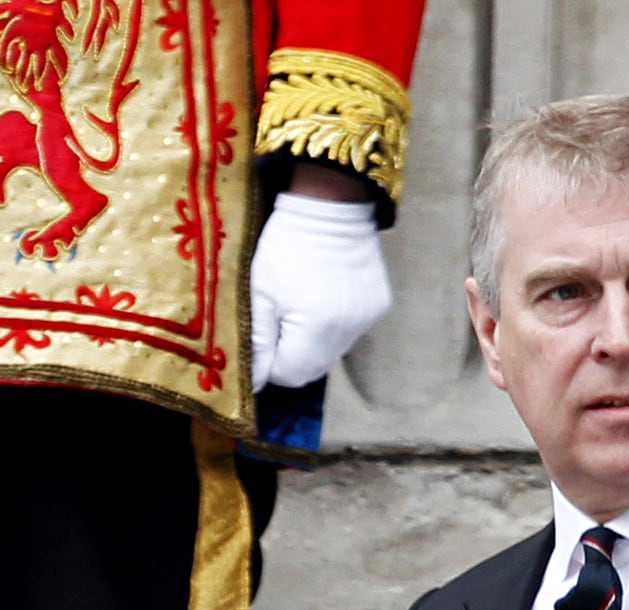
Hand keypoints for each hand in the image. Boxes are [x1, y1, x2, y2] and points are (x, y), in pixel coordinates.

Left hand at [251, 182, 392, 390]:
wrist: (330, 203)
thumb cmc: (285, 246)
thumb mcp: (260, 294)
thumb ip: (257, 343)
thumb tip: (250, 386)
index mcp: (317, 327)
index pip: (288, 374)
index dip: (270, 363)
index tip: (263, 337)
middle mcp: (348, 329)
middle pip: (312, 370)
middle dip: (290, 357)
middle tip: (279, 323)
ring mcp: (367, 318)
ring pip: (330, 354)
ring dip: (311, 344)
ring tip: (301, 307)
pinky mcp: (378, 306)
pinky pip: (349, 334)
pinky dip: (332, 328)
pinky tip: (324, 300)